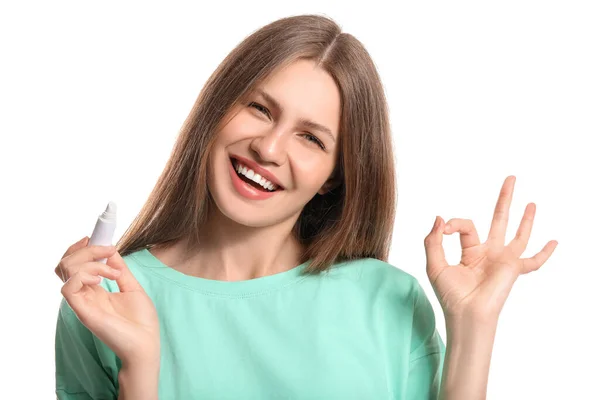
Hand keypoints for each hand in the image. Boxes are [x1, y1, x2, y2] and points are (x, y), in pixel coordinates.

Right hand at [56, 237, 159, 364]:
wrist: (146, 343)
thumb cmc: (141, 321)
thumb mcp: (132, 287)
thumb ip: (119, 269)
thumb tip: (111, 249)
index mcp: (94, 289)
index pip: (74, 264)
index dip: (80, 248)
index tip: (94, 237)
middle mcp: (85, 295)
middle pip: (66, 263)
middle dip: (85, 249)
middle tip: (107, 250)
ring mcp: (82, 303)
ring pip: (66, 270)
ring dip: (90, 261)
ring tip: (112, 272)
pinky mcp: (83, 311)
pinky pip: (68, 287)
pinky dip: (84, 275)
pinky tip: (102, 279)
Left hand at [424, 175, 557, 322]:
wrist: (465, 314)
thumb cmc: (449, 295)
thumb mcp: (434, 264)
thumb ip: (433, 240)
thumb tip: (440, 217)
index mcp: (470, 252)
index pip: (466, 225)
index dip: (454, 222)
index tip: (444, 228)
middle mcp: (489, 253)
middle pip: (499, 220)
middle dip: (504, 199)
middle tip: (510, 178)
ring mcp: (503, 260)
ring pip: (518, 234)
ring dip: (526, 219)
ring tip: (532, 203)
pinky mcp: (513, 269)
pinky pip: (533, 261)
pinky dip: (544, 253)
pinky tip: (554, 242)